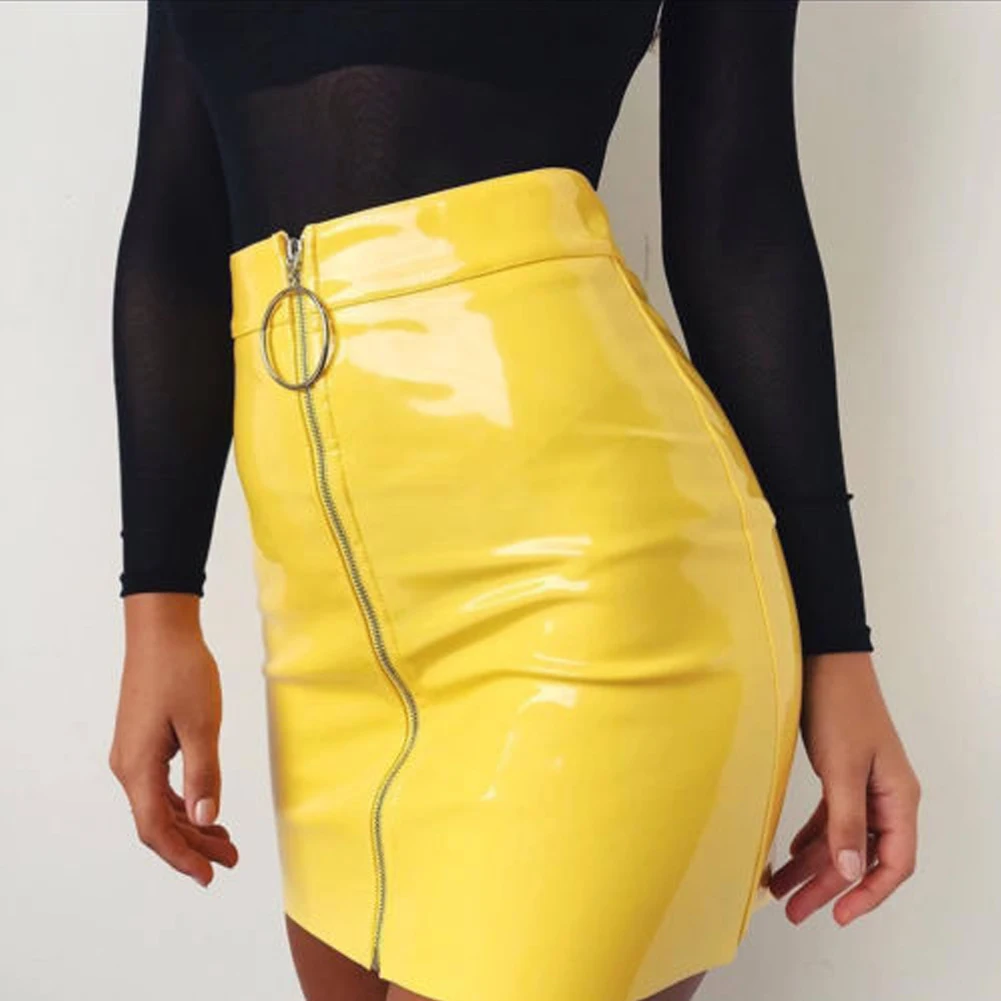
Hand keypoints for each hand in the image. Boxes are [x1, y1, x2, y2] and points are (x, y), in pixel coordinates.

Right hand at [108, 594, 237, 886]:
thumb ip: (204, 775)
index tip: (210, 875)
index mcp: (138, 767)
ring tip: (226, 841)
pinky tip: (206, 810)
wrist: (162, 631)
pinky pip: (160, 787)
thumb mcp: (202, 724)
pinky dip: (184, 804)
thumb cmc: (182, 671)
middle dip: (193, 846)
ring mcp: (133, 755)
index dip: (182, 857)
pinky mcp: (143, 743)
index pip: (155, 829)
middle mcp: (128, 766)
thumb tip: (205, 820)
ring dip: (190, 826)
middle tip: (231, 859)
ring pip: (159, 806)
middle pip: (157, 823)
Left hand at [769, 651, 919, 925]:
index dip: (868, 894)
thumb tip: (852, 872)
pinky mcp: (842, 773)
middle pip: (862, 856)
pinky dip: (812, 837)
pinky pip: (830, 818)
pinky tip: (791, 853)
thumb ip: (846, 821)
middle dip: (830, 887)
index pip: (894, 863)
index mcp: (898, 797)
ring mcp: (864, 784)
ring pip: (842, 839)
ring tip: (782, 889)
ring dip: (814, 865)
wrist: (824, 659)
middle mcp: (885, 796)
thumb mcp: (842, 768)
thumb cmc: (840, 705)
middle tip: (795, 910)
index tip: (838, 914)